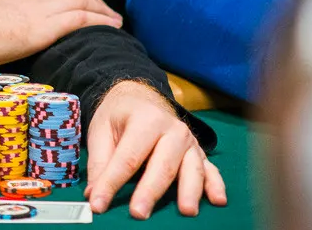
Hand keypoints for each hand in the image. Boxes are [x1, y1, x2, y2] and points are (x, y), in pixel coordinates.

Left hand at [85, 81, 227, 218]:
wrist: (140, 98)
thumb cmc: (119, 117)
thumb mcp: (101, 131)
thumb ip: (99, 163)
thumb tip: (94, 194)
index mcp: (145, 119)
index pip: (127, 157)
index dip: (112, 183)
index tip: (99, 204)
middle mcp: (172, 129)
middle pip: (162, 165)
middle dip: (150, 191)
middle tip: (138, 214)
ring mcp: (189, 141)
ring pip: (191, 169)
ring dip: (189, 191)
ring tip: (186, 211)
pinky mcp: (199, 153)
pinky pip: (210, 170)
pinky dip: (215, 185)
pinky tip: (217, 200)